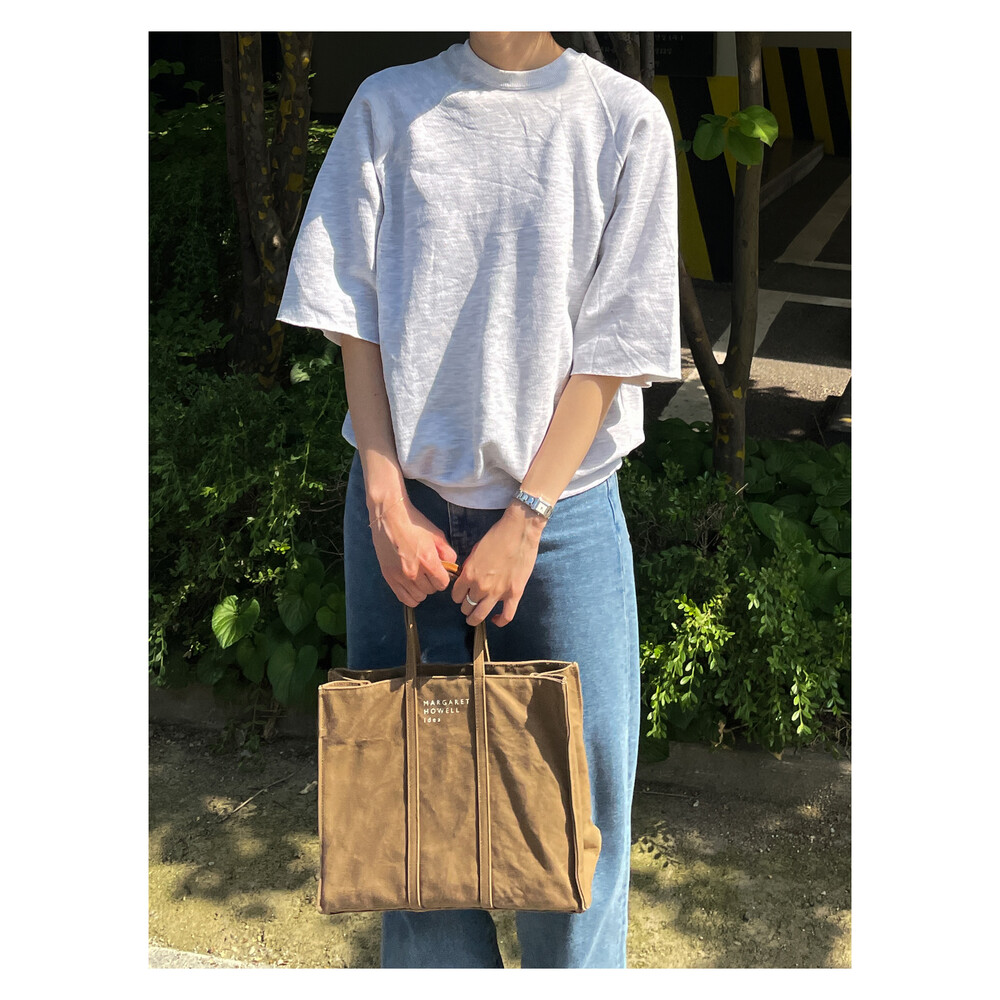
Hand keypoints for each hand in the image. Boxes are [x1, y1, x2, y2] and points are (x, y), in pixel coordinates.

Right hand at [370, 498, 457, 606]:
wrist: (390, 517)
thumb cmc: (414, 524)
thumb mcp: (437, 535)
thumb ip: (448, 553)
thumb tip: (451, 566)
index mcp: (428, 561)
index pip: (442, 584)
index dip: (443, 578)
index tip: (440, 571)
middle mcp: (413, 571)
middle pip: (430, 590)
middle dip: (432, 582)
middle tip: (428, 571)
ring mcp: (399, 576)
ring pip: (418, 596)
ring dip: (421, 589)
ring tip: (419, 577)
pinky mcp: (389, 577)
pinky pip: (403, 598)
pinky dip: (410, 595)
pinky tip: (411, 586)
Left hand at [451, 504, 543, 626]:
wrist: (519, 530)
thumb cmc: (497, 536)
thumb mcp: (476, 550)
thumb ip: (469, 567)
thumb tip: (466, 578)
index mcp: (469, 574)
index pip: (456, 595)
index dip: (457, 596)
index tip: (461, 594)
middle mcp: (480, 586)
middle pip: (466, 606)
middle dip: (465, 606)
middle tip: (469, 604)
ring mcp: (498, 592)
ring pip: (480, 615)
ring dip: (475, 618)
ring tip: (475, 617)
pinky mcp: (514, 594)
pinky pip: (506, 616)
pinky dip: (499, 621)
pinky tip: (495, 619)